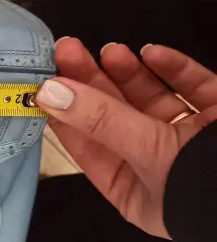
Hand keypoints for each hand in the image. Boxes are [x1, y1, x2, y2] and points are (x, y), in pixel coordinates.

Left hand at [35, 38, 216, 237]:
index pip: (88, 147)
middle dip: (91, 82)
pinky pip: (194, 89)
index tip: (42, 80)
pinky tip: (154, 52)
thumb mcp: (150, 153)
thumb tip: (50, 93)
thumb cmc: (211, 189)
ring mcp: (194, 140)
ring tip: (109, 50)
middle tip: (67, 49)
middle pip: (116, 117)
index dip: (65, 113)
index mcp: (138, 192)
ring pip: (153, 99)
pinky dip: (175, 69)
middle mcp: (162, 166)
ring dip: (130, 73)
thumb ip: (102, 120)